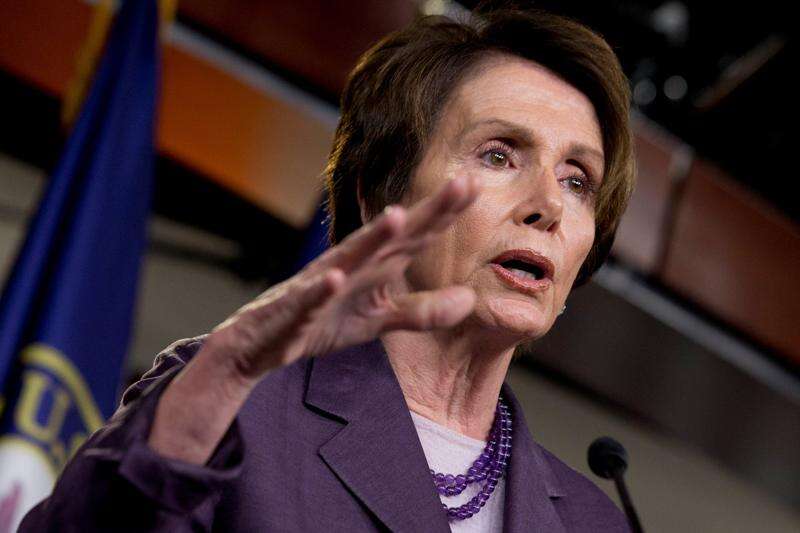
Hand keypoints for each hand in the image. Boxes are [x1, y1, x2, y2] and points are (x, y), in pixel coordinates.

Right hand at [203, 174, 480, 382]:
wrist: (260, 343)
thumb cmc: (323, 321)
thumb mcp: (379, 320)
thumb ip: (423, 312)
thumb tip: (470, 299)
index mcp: (374, 266)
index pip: (415, 236)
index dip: (444, 212)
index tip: (475, 184)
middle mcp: (351, 265)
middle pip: (393, 237)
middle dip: (426, 212)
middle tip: (461, 183)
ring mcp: (321, 286)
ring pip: (349, 258)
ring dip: (372, 238)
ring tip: (398, 216)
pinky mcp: (295, 311)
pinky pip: (309, 300)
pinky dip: (321, 290)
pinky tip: (335, 276)